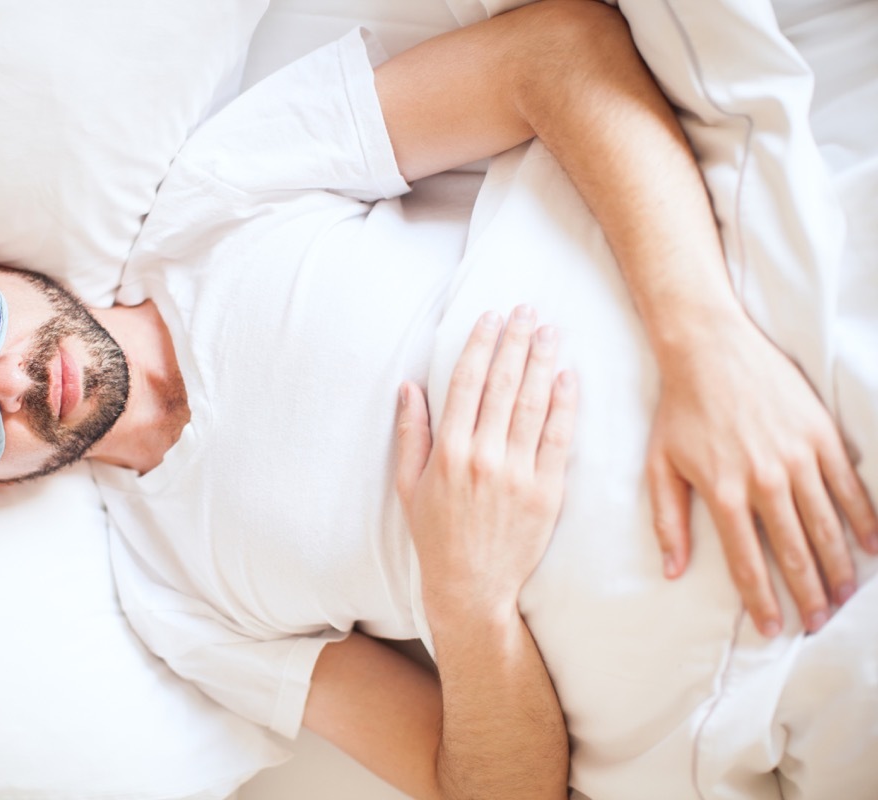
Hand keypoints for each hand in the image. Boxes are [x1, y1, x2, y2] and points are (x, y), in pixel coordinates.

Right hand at [395, 306, 577, 619]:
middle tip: (527, 310)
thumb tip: (409, 386)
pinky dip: (564, 405)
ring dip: (542, 362)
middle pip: (503, 385)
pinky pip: (557, 439)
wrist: (471, 587)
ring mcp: (517, 474)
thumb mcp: (408, 485)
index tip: (490, 317)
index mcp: (448, 452)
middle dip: (515, 342)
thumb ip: (411, 434)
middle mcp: (482, 457)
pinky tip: (568, 377)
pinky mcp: (546, 492)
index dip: (480, 345)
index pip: (466, 383)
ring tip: (550, 331)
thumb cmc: (435, 536)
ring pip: (532, 404)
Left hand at [649, 316, 877, 635]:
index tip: (775, 630)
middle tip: (818, 624)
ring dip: (840, 568)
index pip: (748, 563)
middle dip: (809, 596)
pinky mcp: (821, 436)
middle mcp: (765, 481)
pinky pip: (850, 487)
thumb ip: (667, 521)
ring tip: (845, 597)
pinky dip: (865, 520)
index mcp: (724, 493)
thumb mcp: (659, 466)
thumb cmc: (679, 411)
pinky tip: (873, 547)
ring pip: (828, 527)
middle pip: (796, 553)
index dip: (764, 602)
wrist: (708, 350)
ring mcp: (798, 458)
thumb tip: (673, 570)